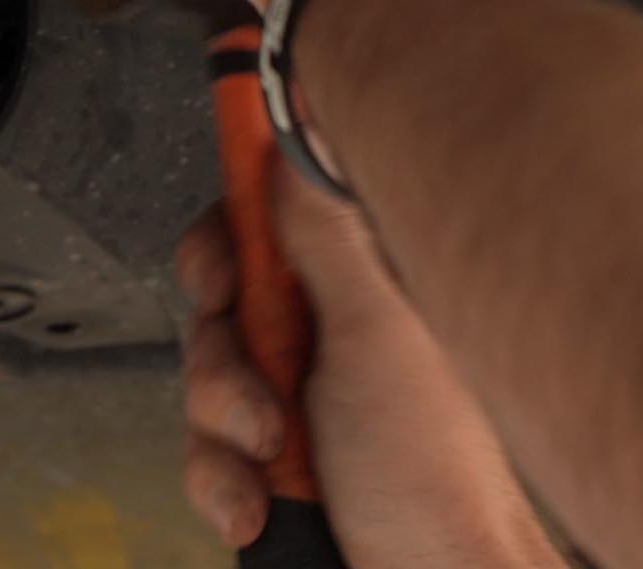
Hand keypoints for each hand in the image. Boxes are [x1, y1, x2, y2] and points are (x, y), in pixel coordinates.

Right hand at [177, 172, 565, 566]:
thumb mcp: (375, 337)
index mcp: (361, 289)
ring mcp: (297, 403)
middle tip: (258, 389)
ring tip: (276, 460)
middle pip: (219, 304)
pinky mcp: (272, 467)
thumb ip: (324, 237)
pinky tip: (261, 504)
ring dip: (225, 430)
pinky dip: (224, 484)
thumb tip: (302, 138)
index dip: (225, 239)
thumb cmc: (438, 482)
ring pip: (203, 381)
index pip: (266, 222)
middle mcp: (327, 338)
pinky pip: (204, 453)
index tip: (220, 272)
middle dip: (221, 356)